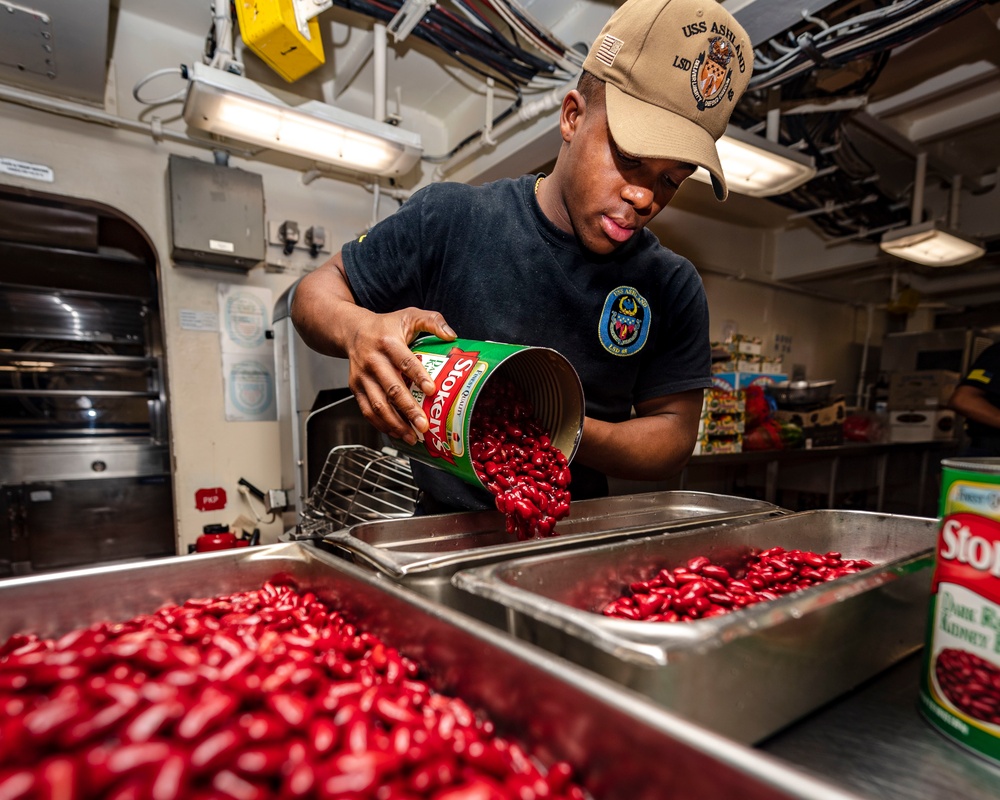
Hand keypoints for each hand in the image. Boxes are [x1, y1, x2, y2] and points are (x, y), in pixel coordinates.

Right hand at [345, 307, 455, 444]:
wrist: (352, 330)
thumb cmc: (386, 326)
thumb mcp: (409, 315)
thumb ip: (432, 321)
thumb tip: (451, 336)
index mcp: (387, 342)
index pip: (405, 361)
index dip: (418, 376)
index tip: (432, 390)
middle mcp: (372, 360)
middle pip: (391, 388)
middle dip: (408, 409)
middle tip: (424, 425)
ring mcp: (361, 376)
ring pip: (377, 404)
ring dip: (395, 423)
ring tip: (412, 436)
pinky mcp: (355, 388)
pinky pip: (367, 410)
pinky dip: (381, 424)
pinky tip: (397, 433)